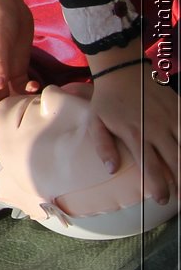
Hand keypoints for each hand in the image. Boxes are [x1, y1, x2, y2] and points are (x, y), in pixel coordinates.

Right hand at [0, 0, 36, 118]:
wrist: (6, 3)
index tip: (0, 129)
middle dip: (5, 114)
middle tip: (23, 125)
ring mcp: (7, 70)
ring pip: (11, 94)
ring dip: (21, 103)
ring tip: (35, 109)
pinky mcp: (19, 64)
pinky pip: (23, 84)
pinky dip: (30, 90)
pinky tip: (41, 90)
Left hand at [89, 60, 179, 205]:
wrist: (122, 70)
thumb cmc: (107, 100)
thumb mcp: (96, 122)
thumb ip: (103, 147)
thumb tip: (111, 170)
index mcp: (135, 134)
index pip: (150, 167)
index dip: (158, 186)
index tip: (162, 199)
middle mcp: (156, 129)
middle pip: (175, 162)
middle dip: (180, 183)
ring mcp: (171, 119)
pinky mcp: (179, 109)